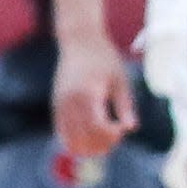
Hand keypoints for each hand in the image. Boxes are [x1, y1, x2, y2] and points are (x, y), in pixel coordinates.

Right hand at [52, 37, 133, 166]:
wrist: (79, 42)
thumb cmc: (104, 59)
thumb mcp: (120, 80)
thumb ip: (125, 106)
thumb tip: (130, 128)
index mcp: (88, 94)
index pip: (97, 127)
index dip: (112, 135)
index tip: (122, 129)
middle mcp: (69, 101)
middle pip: (82, 137)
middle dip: (100, 144)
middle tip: (115, 137)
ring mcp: (59, 104)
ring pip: (69, 138)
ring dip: (86, 145)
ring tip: (103, 142)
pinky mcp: (55, 104)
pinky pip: (61, 131)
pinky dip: (73, 140)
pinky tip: (88, 138)